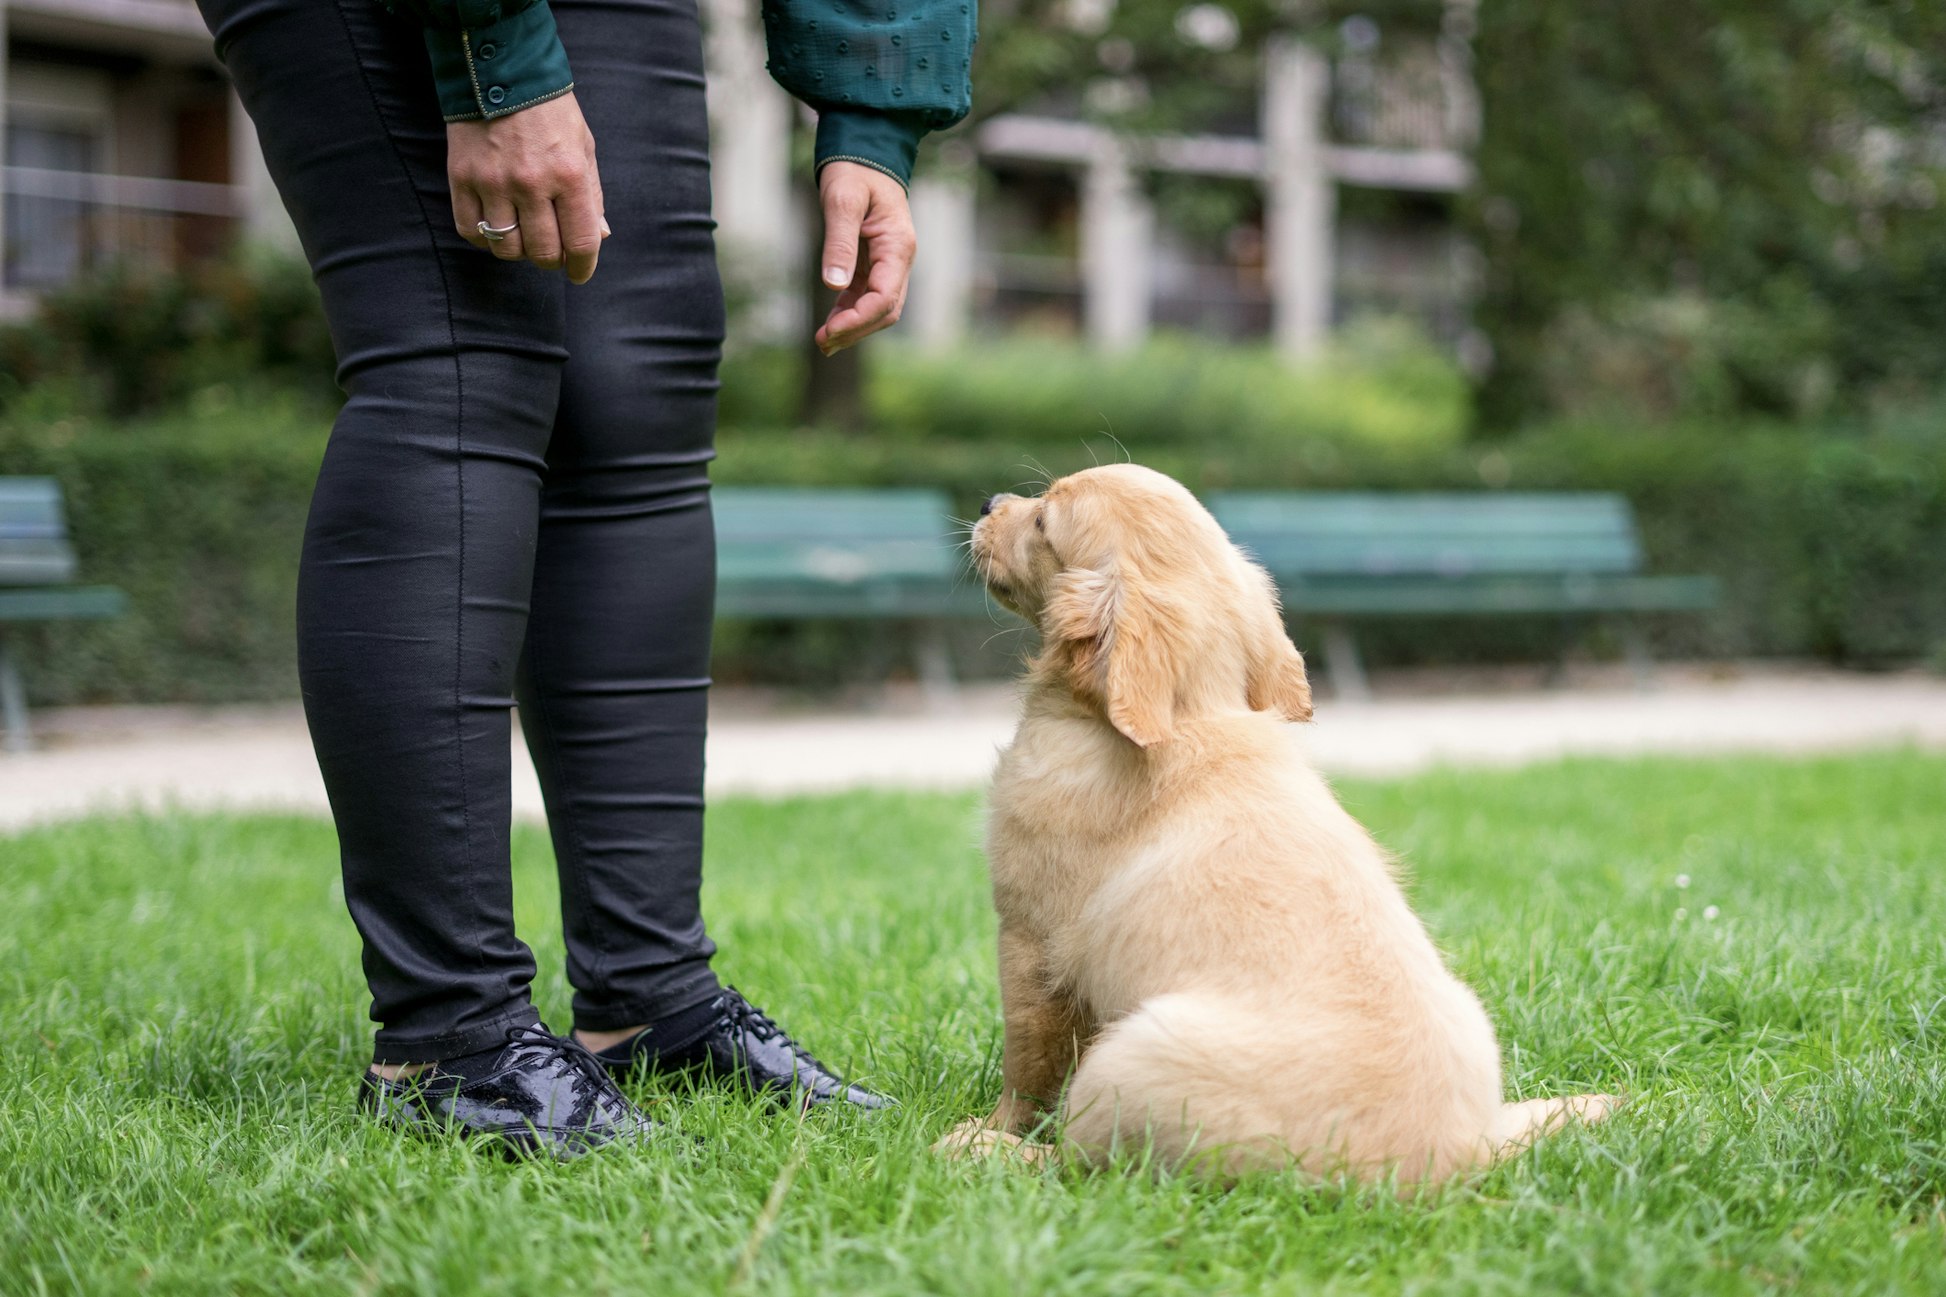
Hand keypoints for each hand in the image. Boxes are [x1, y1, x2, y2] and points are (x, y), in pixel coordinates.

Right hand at [448, 93, 607, 283]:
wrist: (500, 70)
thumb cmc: (550, 111)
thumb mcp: (584, 147)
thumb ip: (591, 195)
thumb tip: (598, 237)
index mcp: (570, 175)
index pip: (580, 242)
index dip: (583, 267)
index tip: (579, 273)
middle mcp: (531, 183)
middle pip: (542, 252)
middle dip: (551, 259)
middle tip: (552, 250)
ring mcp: (493, 182)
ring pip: (506, 248)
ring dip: (518, 250)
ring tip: (524, 233)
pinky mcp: (461, 178)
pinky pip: (470, 231)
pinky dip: (484, 239)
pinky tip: (495, 226)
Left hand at [815, 161, 916, 354]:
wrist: (864, 151)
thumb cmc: (854, 171)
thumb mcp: (842, 201)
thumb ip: (839, 243)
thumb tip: (833, 285)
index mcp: (898, 247)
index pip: (885, 298)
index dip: (859, 319)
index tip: (829, 330)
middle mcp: (899, 260)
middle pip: (885, 311)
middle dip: (856, 330)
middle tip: (822, 343)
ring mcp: (888, 263)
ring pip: (877, 308)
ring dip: (852, 327)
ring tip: (822, 342)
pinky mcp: (873, 263)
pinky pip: (864, 296)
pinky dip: (848, 313)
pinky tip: (828, 324)